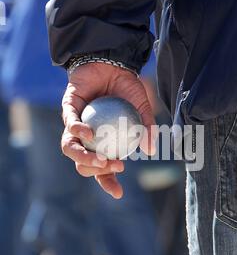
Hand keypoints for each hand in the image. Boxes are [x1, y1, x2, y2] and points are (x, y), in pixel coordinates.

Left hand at [61, 62, 156, 198]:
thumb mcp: (142, 108)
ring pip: (70, 148)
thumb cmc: (127, 87)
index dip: (109, 183)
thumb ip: (147, 129)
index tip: (119, 192)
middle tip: (116, 166)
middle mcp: (87, 138)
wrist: (113, 62)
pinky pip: (69, 123)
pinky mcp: (68, 108)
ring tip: (100, 159)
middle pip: (83, 164)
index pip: (104, 169)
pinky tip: (90, 133)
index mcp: (103, 143)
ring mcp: (76, 124)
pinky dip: (78, 130)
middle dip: (97, 171)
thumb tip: (150, 151)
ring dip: (84, 158)